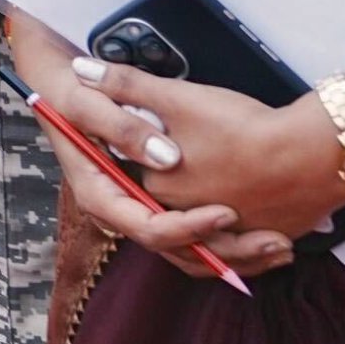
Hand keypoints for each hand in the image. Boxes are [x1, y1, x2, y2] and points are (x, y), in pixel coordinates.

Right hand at [29, 43, 316, 278]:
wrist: (62, 87)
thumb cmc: (72, 92)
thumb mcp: (87, 101)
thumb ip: (122, 126)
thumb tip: (165, 156)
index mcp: (101, 195)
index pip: (149, 229)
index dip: (190, 227)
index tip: (226, 211)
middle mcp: (122, 213)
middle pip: (177, 250)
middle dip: (227, 251)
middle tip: (274, 241)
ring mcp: (141, 212)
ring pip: (190, 253)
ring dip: (236, 256)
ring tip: (282, 247)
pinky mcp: (157, 204)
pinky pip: (196, 240)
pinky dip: (230, 244)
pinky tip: (267, 235)